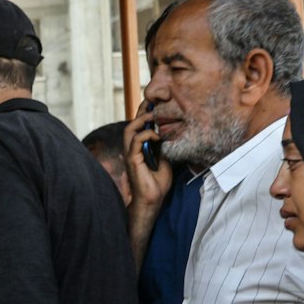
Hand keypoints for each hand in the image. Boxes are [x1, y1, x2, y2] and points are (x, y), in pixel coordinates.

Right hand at [122, 100, 174, 260]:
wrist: (152, 200)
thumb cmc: (157, 183)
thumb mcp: (165, 159)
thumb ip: (165, 146)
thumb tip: (173, 133)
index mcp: (138, 148)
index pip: (139, 126)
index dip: (146, 113)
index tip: (158, 104)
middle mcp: (131, 149)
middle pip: (132, 123)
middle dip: (142, 111)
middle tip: (155, 104)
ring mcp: (131, 154)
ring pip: (130, 129)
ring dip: (142, 120)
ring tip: (154, 116)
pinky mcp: (132, 160)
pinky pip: (136, 141)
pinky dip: (146, 135)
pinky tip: (158, 136)